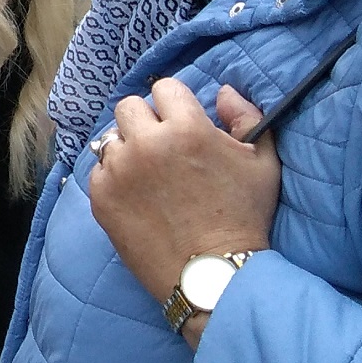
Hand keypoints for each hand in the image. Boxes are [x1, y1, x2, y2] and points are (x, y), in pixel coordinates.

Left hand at [87, 79, 278, 345]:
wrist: (212, 274)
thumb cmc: (244, 217)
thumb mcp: (262, 163)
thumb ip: (245, 116)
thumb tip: (221, 91)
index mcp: (187, 128)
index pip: (165, 88)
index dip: (176, 104)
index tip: (182, 124)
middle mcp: (147, 143)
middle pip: (130, 107)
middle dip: (146, 121)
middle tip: (163, 148)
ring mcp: (119, 170)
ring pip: (112, 138)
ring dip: (128, 149)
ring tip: (150, 176)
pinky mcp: (100, 195)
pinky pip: (99, 169)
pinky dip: (114, 177)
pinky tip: (137, 196)